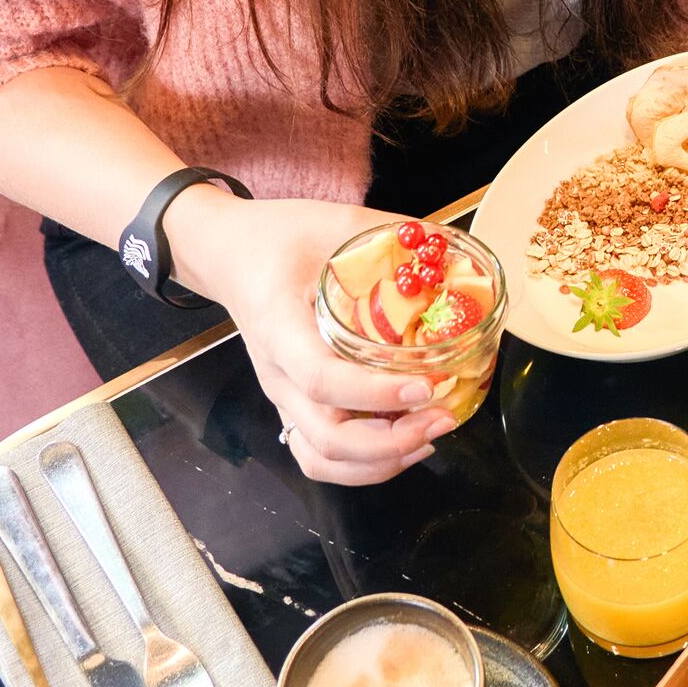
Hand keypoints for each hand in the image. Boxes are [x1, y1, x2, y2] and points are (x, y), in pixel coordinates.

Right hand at [169, 193, 463, 485]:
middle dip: (392, 441)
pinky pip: (319, 455)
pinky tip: (403, 444)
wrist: (231, 254)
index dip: (377, 393)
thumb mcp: (336, 222)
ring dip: (380, 461)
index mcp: (280, 327)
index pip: (323, 379)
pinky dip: (363, 464)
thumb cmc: (279, 238)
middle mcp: (277, 373)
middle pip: (327, 437)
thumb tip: (456, 251)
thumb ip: (394, 234)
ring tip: (429, 435)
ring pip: (321, 459)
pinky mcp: (292, 404)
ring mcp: (282, 395)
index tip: (426, 385)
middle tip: (444, 415)